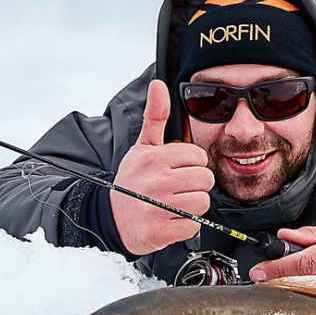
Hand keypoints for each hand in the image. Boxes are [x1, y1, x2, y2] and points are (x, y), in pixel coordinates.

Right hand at [111, 80, 214, 255]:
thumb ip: (155, 116)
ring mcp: (157, 206)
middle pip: (205, 179)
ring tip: (175, 203)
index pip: (198, 156)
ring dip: (193, 205)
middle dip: (195, 184)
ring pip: (202, 201)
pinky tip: (170, 218)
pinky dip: (185, 224)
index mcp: (153, 157)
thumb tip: (159, 84)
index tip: (178, 170)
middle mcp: (155, 180)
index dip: (192, 163)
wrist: (111, 218)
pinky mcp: (160, 230)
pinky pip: (193, 224)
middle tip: (178, 188)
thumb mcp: (142, 147)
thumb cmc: (132, 180)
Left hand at [249, 224, 315, 307]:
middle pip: (305, 282)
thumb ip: (310, 235)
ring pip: (312, 298)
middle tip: (264, 278)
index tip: (259, 271)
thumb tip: (283, 236)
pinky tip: (307, 297)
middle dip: (280, 281)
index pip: (305, 262)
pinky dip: (310, 303)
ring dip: (293, 293)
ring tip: (287, 285)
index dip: (279, 268)